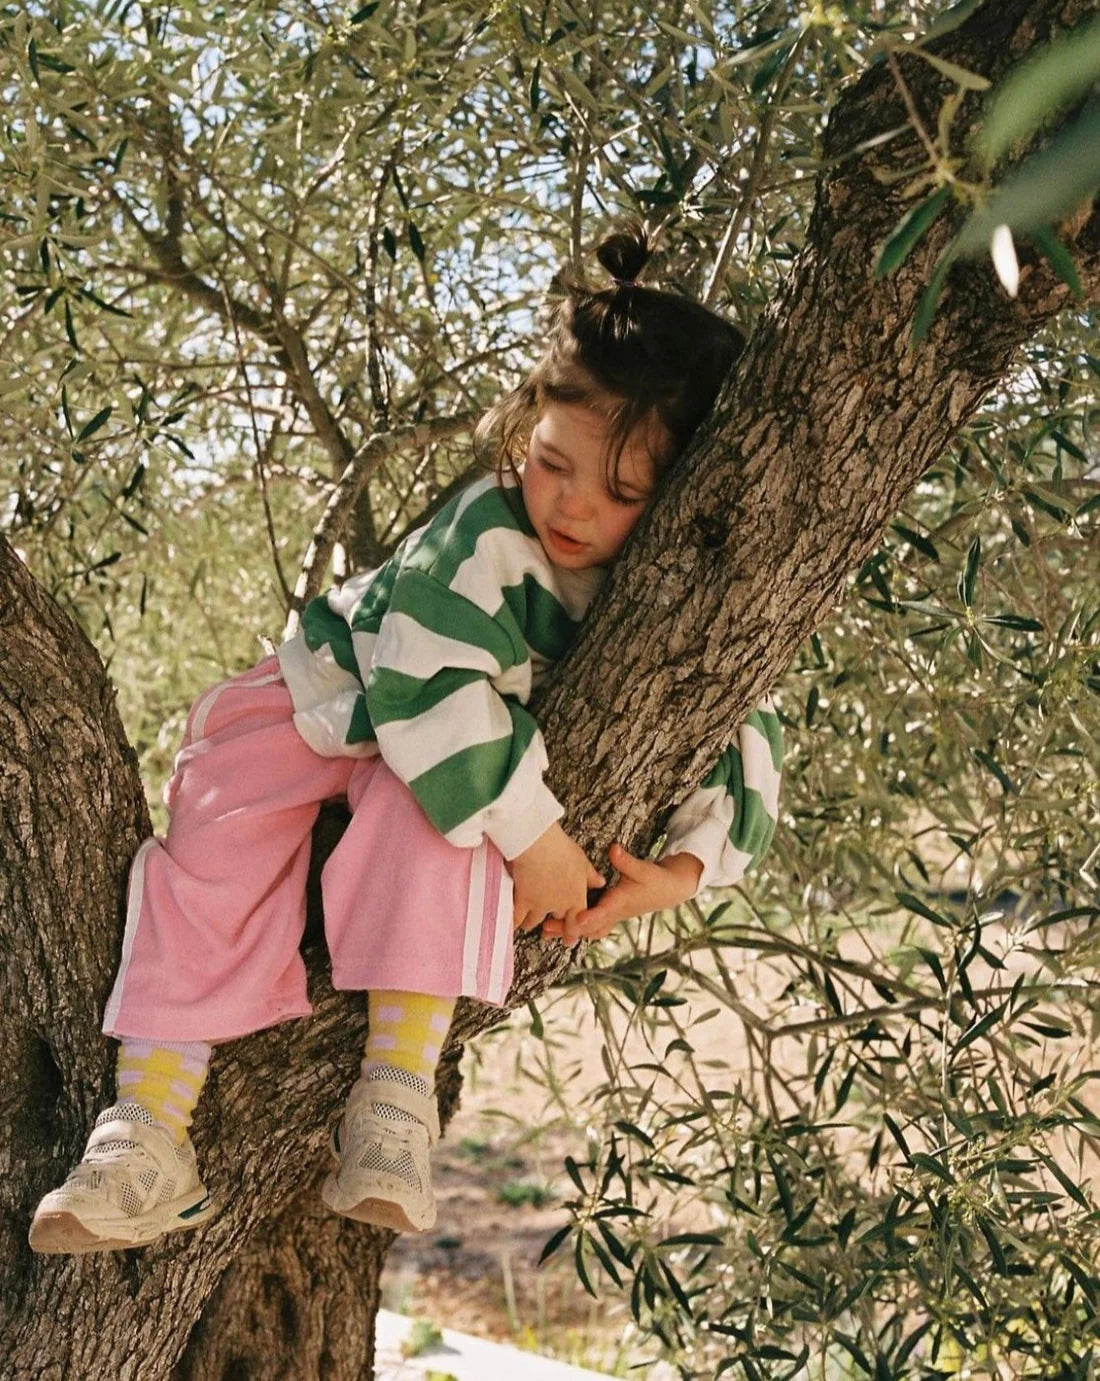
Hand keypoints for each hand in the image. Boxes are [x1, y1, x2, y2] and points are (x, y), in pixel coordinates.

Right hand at [511, 823, 604, 931]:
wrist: (539, 846)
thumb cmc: (562, 849)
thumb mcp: (582, 861)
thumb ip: (591, 876)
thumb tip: (600, 882)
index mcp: (576, 897)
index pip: (577, 921)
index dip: (572, 932)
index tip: (570, 941)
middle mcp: (559, 905)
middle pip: (556, 921)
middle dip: (552, 923)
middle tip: (546, 927)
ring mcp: (540, 905)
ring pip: (533, 922)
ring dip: (529, 922)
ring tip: (525, 922)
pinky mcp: (523, 901)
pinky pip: (516, 918)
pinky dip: (513, 919)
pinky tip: (509, 920)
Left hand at [541, 845, 702, 942]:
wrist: (669, 892)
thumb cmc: (656, 880)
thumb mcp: (643, 868)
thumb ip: (626, 861)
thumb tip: (614, 850)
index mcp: (621, 902)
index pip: (603, 912)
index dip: (588, 916)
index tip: (574, 919)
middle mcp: (614, 913)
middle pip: (589, 925)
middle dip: (568, 927)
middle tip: (546, 928)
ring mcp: (612, 915)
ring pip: (588, 928)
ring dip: (569, 930)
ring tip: (546, 932)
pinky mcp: (611, 913)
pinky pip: (591, 924)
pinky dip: (577, 926)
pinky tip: (559, 926)